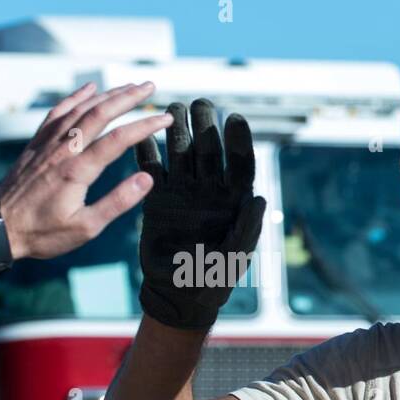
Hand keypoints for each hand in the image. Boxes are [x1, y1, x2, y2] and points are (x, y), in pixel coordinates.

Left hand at [0, 82, 172, 259]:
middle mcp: (62, 150)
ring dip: (107, 94)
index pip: (119, 139)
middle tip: (150, 87)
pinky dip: (75, 97)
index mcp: (77, 170)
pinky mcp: (36, 144)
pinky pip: (58, 112)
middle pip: (100, 113)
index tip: (164, 118)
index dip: (145, 126)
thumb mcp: (84, 228)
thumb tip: (146, 179)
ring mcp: (47, 143)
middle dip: (128, 97)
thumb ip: (117, 202)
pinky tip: (88, 89)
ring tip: (129, 86)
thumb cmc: (42, 233)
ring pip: (80, 108)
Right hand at [136, 98, 266, 329]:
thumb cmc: (213, 280)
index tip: (234, 118)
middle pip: (209, 149)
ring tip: (173, 108)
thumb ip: (247, 229)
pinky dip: (146, 153)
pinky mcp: (157, 199)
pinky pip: (151, 171)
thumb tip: (259, 199)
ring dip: (176, 130)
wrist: (178, 294)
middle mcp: (209, 190)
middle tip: (200, 105)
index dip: (239, 141)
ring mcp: (183, 192)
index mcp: (233, 199)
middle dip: (205, 125)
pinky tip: (140, 135)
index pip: (240, 163)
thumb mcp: (234, 258)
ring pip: (181, 152)